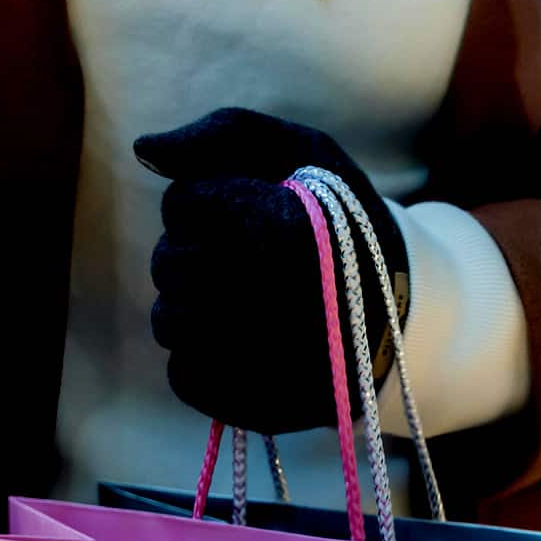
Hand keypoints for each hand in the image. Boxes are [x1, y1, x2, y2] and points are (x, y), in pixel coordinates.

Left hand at [134, 108, 408, 434]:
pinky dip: (203, 356)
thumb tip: (143, 149)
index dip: (209, 200)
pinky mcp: (253, 406)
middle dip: (194, 253)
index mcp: (283, 227)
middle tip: (246, 258)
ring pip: (166, 322)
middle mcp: (270, 297)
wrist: (397, 313)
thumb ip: (222, 135)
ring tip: (243, 301)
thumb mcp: (302, 154)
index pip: (182, 203)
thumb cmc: (338, 222)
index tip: (252, 210)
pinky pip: (182, 374)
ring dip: (192, 307)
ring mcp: (262, 361)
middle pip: (167, 263)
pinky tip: (245, 342)